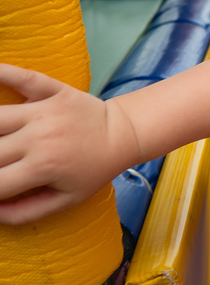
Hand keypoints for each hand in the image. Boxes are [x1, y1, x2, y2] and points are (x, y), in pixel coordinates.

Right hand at [0, 64, 137, 223]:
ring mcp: (43, 111)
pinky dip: (2, 72)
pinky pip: (20, 77)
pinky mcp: (51, 90)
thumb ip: (26, 211)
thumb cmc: (93, 170)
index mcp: (42, 167)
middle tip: (0, 160)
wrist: (123, 135)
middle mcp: (39, 138)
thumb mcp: (66, 199)